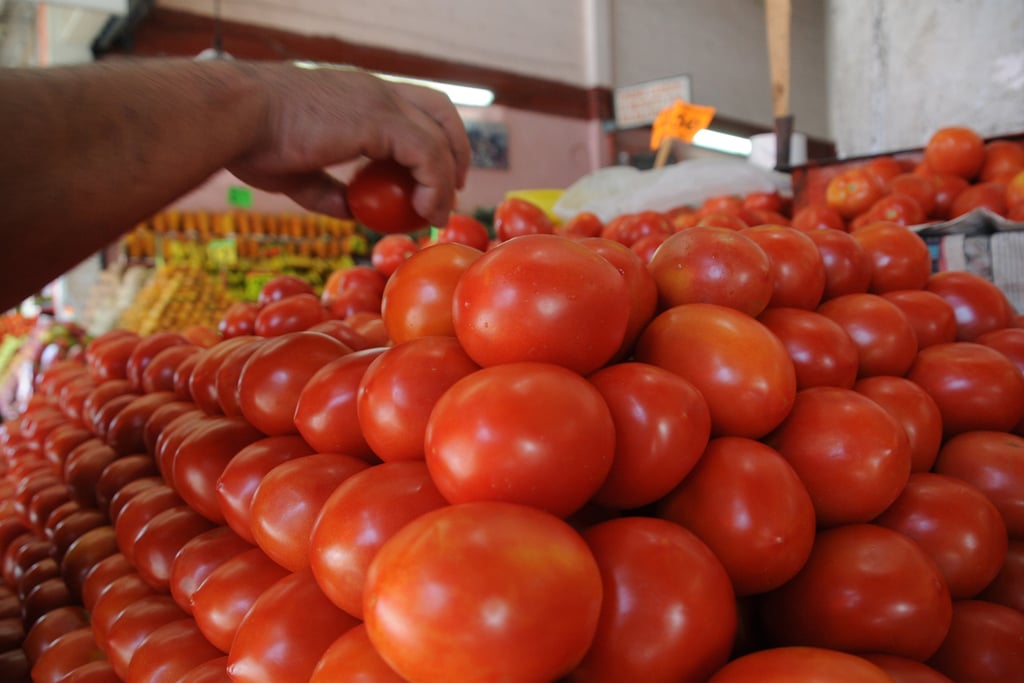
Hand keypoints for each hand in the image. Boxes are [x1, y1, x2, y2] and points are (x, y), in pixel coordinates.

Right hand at [227, 63, 470, 225]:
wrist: (234, 117)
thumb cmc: (251, 141)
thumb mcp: (298, 173)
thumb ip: (328, 191)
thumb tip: (352, 211)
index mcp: (356, 95)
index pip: (413, 106)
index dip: (433, 139)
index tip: (434, 178)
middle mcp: (375, 90)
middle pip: (440, 110)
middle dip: (456, 150)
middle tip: (454, 191)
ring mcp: (380, 100)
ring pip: (439, 135)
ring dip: (446, 177)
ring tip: (437, 213)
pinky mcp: (380, 118)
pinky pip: (427, 153)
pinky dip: (434, 183)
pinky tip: (425, 209)